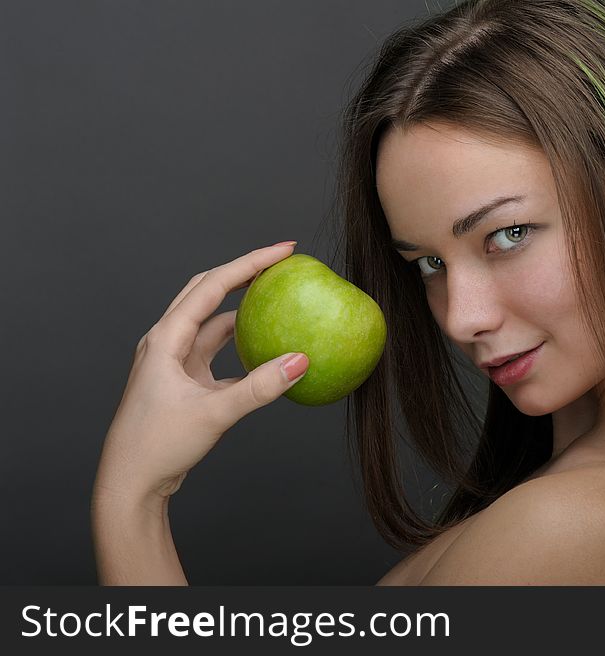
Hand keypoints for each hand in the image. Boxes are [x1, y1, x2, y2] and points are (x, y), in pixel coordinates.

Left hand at [94, 242, 308, 504]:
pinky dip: (241, 345)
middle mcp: (167, 343)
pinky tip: (264, 349)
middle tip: (280, 262)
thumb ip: (259, 387)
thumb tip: (300, 361)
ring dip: (242, 308)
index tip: (284, 251)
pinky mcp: (183, 381)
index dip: (250, 263)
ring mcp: (174, 362)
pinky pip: (216, 351)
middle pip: (208, 291)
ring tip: (274, 297)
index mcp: (165, 339)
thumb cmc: (158, 446)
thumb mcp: (214, 413)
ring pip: (212, 322)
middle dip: (244, 272)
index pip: (213, 285)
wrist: (130, 484)